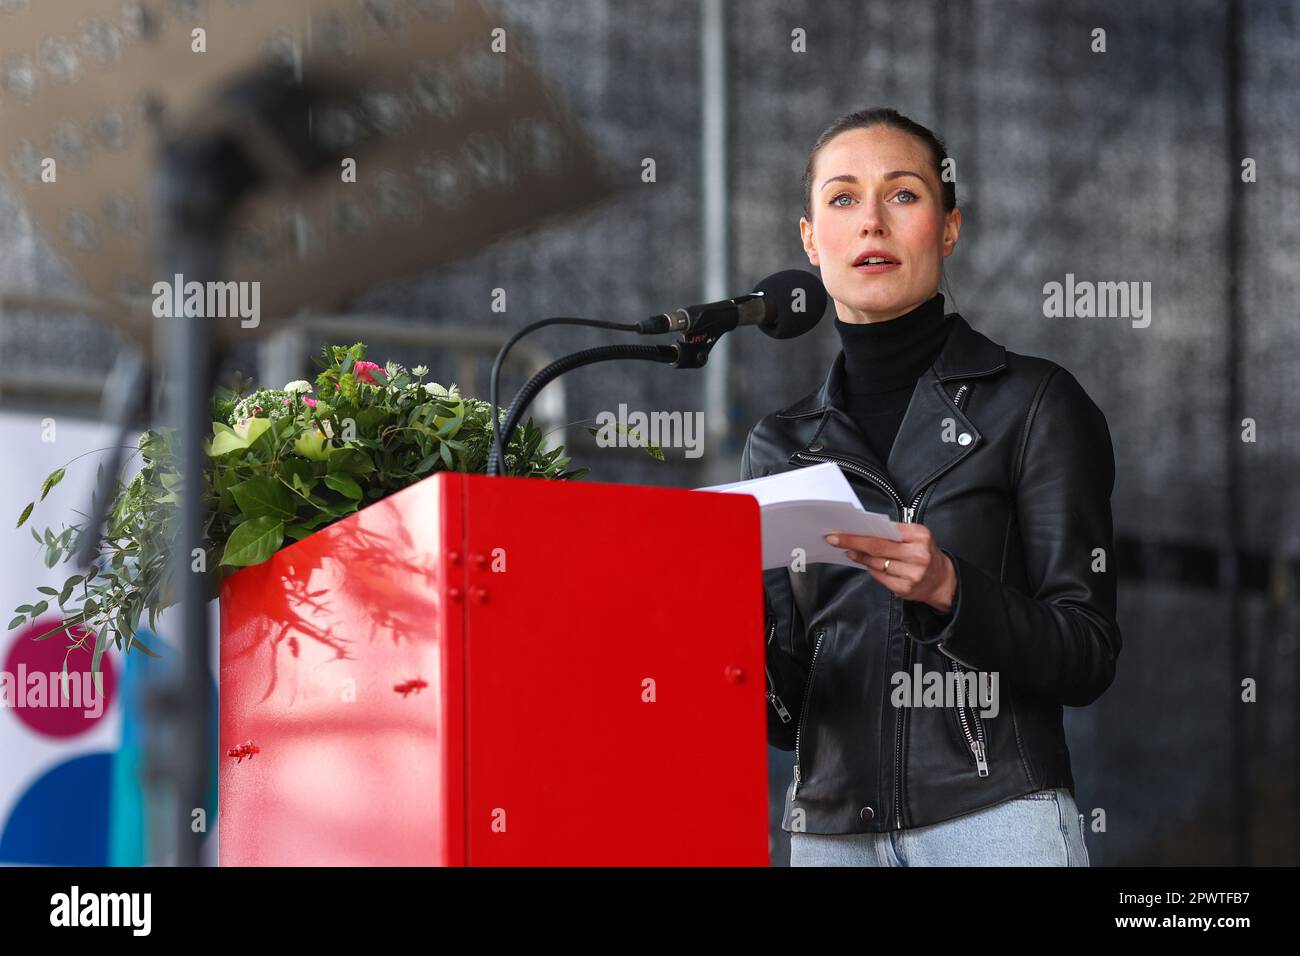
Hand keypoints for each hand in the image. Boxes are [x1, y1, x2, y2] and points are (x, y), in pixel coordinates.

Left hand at [824, 522, 956, 613]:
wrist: (943, 580)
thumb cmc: (925, 554)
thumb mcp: (917, 536)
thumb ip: (894, 532)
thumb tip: (865, 531)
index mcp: (920, 536)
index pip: (884, 532)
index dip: (860, 533)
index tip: (842, 531)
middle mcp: (918, 555)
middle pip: (877, 548)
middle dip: (853, 543)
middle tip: (835, 539)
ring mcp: (912, 574)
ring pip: (876, 564)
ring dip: (860, 557)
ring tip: (851, 551)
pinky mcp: (905, 589)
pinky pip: (880, 577)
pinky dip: (871, 569)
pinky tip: (867, 564)